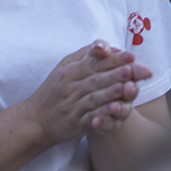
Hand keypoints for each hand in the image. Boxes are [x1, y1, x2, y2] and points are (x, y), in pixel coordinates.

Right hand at [23, 41, 150, 142]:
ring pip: (95, 98)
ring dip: (112, 93)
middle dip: (118, 74)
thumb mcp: (64, 66)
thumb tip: (107, 46)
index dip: (114, 59)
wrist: (34, 120)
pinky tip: (115, 111)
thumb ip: (86, 54)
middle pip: (97, 79)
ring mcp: (73, 106)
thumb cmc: (54, 89)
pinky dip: (103, 115)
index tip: (132, 56)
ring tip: (128, 88)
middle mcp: (70, 88)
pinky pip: (90, 118)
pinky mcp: (75, 123)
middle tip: (136, 70)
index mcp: (70, 71)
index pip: (95, 62)